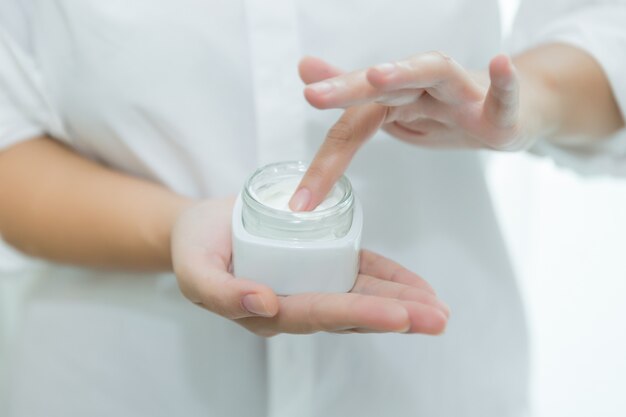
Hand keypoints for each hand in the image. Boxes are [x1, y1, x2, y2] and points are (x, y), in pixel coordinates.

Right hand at [171, 198, 448, 336]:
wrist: (203, 229)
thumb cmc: (196, 247)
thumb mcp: (194, 270)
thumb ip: (220, 292)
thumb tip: (263, 303)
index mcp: (268, 311)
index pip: (318, 314)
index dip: (358, 315)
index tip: (397, 316)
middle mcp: (296, 304)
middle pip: (350, 313)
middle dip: (396, 316)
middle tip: (436, 319)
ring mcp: (312, 283)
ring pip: (362, 296)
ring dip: (402, 302)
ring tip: (438, 309)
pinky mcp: (322, 262)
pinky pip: (359, 272)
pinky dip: (389, 279)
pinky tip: (416, 287)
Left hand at [289, 53, 530, 211]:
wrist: (508, 108)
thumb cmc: (446, 110)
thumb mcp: (395, 109)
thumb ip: (353, 98)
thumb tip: (305, 70)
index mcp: (395, 99)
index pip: (353, 126)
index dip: (325, 162)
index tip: (301, 202)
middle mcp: (423, 90)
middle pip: (384, 87)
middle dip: (347, 89)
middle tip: (312, 96)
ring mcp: (461, 95)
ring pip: (434, 74)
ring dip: (406, 71)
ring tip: (377, 74)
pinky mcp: (498, 111)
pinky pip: (502, 96)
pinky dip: (502, 82)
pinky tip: (499, 63)